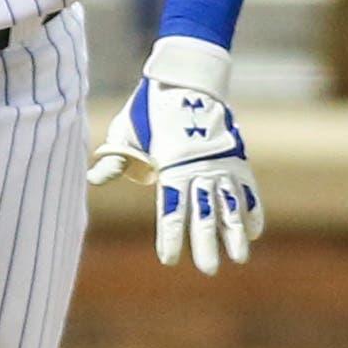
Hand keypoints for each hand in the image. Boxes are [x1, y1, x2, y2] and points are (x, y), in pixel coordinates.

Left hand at [87, 39, 262, 273]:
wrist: (187, 77)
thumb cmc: (150, 107)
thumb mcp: (128, 132)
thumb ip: (116, 160)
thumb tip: (94, 180)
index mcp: (171, 165)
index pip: (171, 209)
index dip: (170, 236)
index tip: (168, 258)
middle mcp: (199, 168)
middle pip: (203, 213)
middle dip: (206, 244)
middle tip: (209, 270)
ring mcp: (221, 162)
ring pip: (230, 204)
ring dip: (234, 233)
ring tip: (240, 258)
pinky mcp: (236, 156)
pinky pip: (246, 188)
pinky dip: (251, 209)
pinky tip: (253, 231)